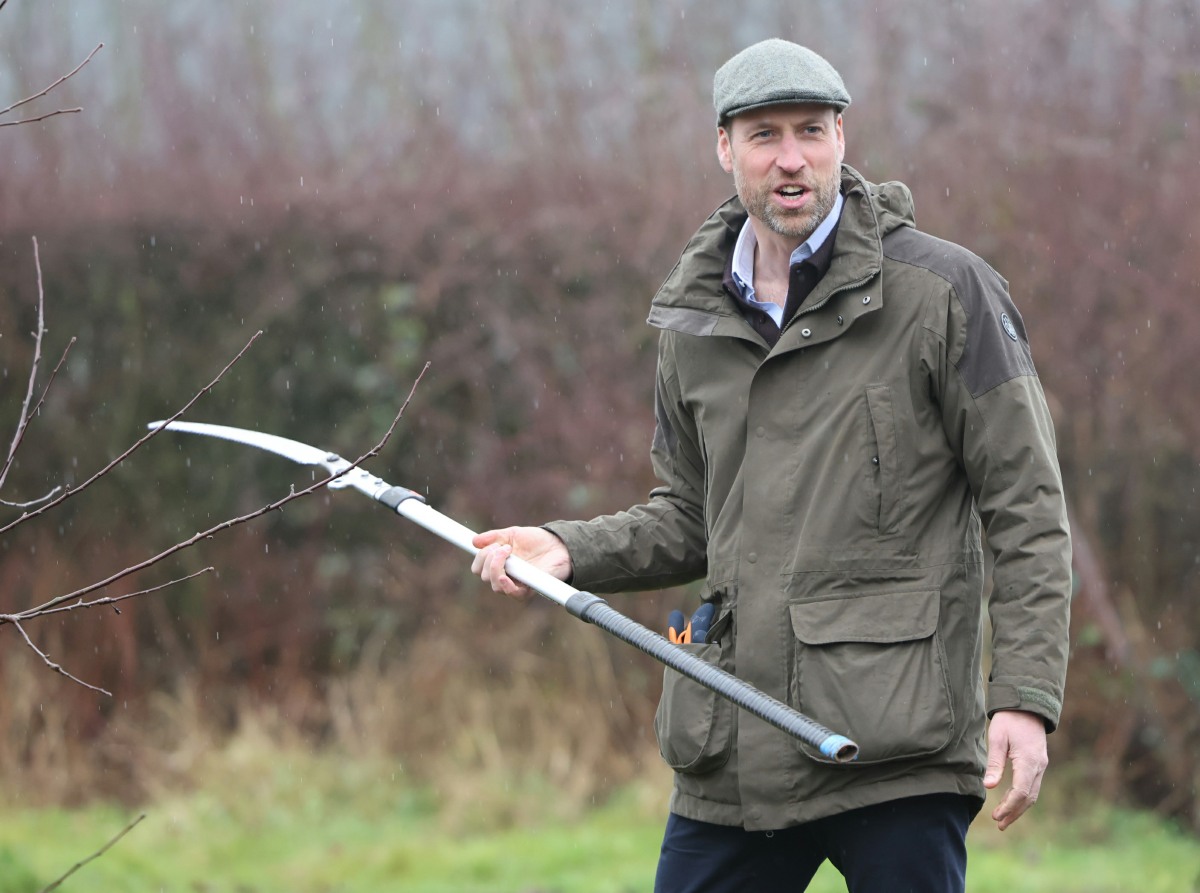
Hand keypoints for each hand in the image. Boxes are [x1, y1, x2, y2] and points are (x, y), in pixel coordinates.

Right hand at [470, 526, 571, 602]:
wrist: (560, 544)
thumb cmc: (537, 541)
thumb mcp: (513, 534)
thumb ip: (494, 537)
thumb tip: (474, 541)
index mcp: (499, 565)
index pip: (478, 569)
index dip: (479, 558)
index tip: (487, 546)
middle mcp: (506, 576)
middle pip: (484, 577)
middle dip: (488, 559)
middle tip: (503, 546)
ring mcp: (517, 584)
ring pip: (495, 585)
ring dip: (496, 566)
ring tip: (507, 550)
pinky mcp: (530, 590)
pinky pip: (513, 594)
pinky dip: (506, 585)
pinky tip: (504, 576)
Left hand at [983, 709, 1048, 830]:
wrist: (1026, 705)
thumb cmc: (1009, 720)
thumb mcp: (997, 738)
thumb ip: (995, 763)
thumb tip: (989, 787)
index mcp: (1029, 761)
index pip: (1021, 792)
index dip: (1008, 806)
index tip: (995, 816)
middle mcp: (1039, 766)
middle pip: (1029, 797)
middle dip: (1014, 812)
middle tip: (999, 824)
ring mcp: (1041, 765)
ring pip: (1032, 793)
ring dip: (1018, 807)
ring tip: (1003, 819)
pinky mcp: (1038, 763)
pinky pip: (1032, 785)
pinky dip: (1021, 797)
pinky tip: (1010, 801)